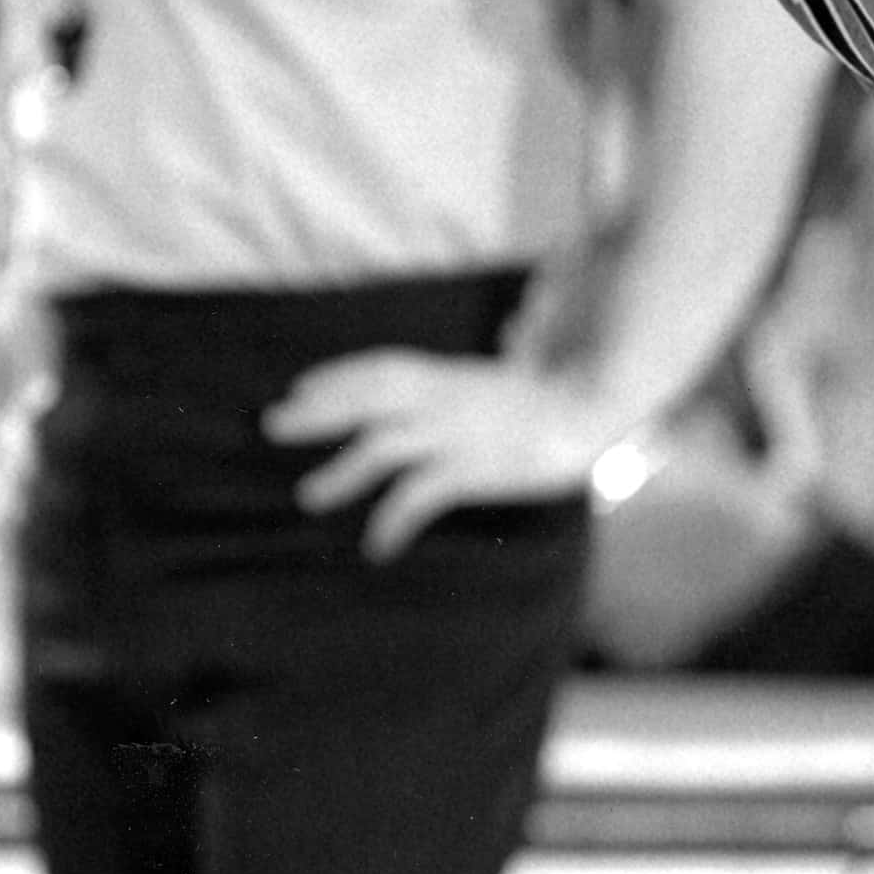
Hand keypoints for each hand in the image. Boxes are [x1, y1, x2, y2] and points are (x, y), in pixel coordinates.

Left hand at [262, 352, 612, 559]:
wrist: (601, 404)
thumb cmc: (575, 388)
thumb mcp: (528, 367)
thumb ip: (506, 357)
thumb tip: (515, 326)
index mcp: (455, 374)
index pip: (383, 367)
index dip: (338, 375)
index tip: (300, 386)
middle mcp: (446, 397)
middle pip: (367, 398)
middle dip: (318, 410)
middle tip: (272, 423)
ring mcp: (457, 432)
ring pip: (381, 446)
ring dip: (340, 470)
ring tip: (309, 495)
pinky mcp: (474, 468)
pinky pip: (419, 496)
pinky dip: (391, 520)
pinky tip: (377, 547)